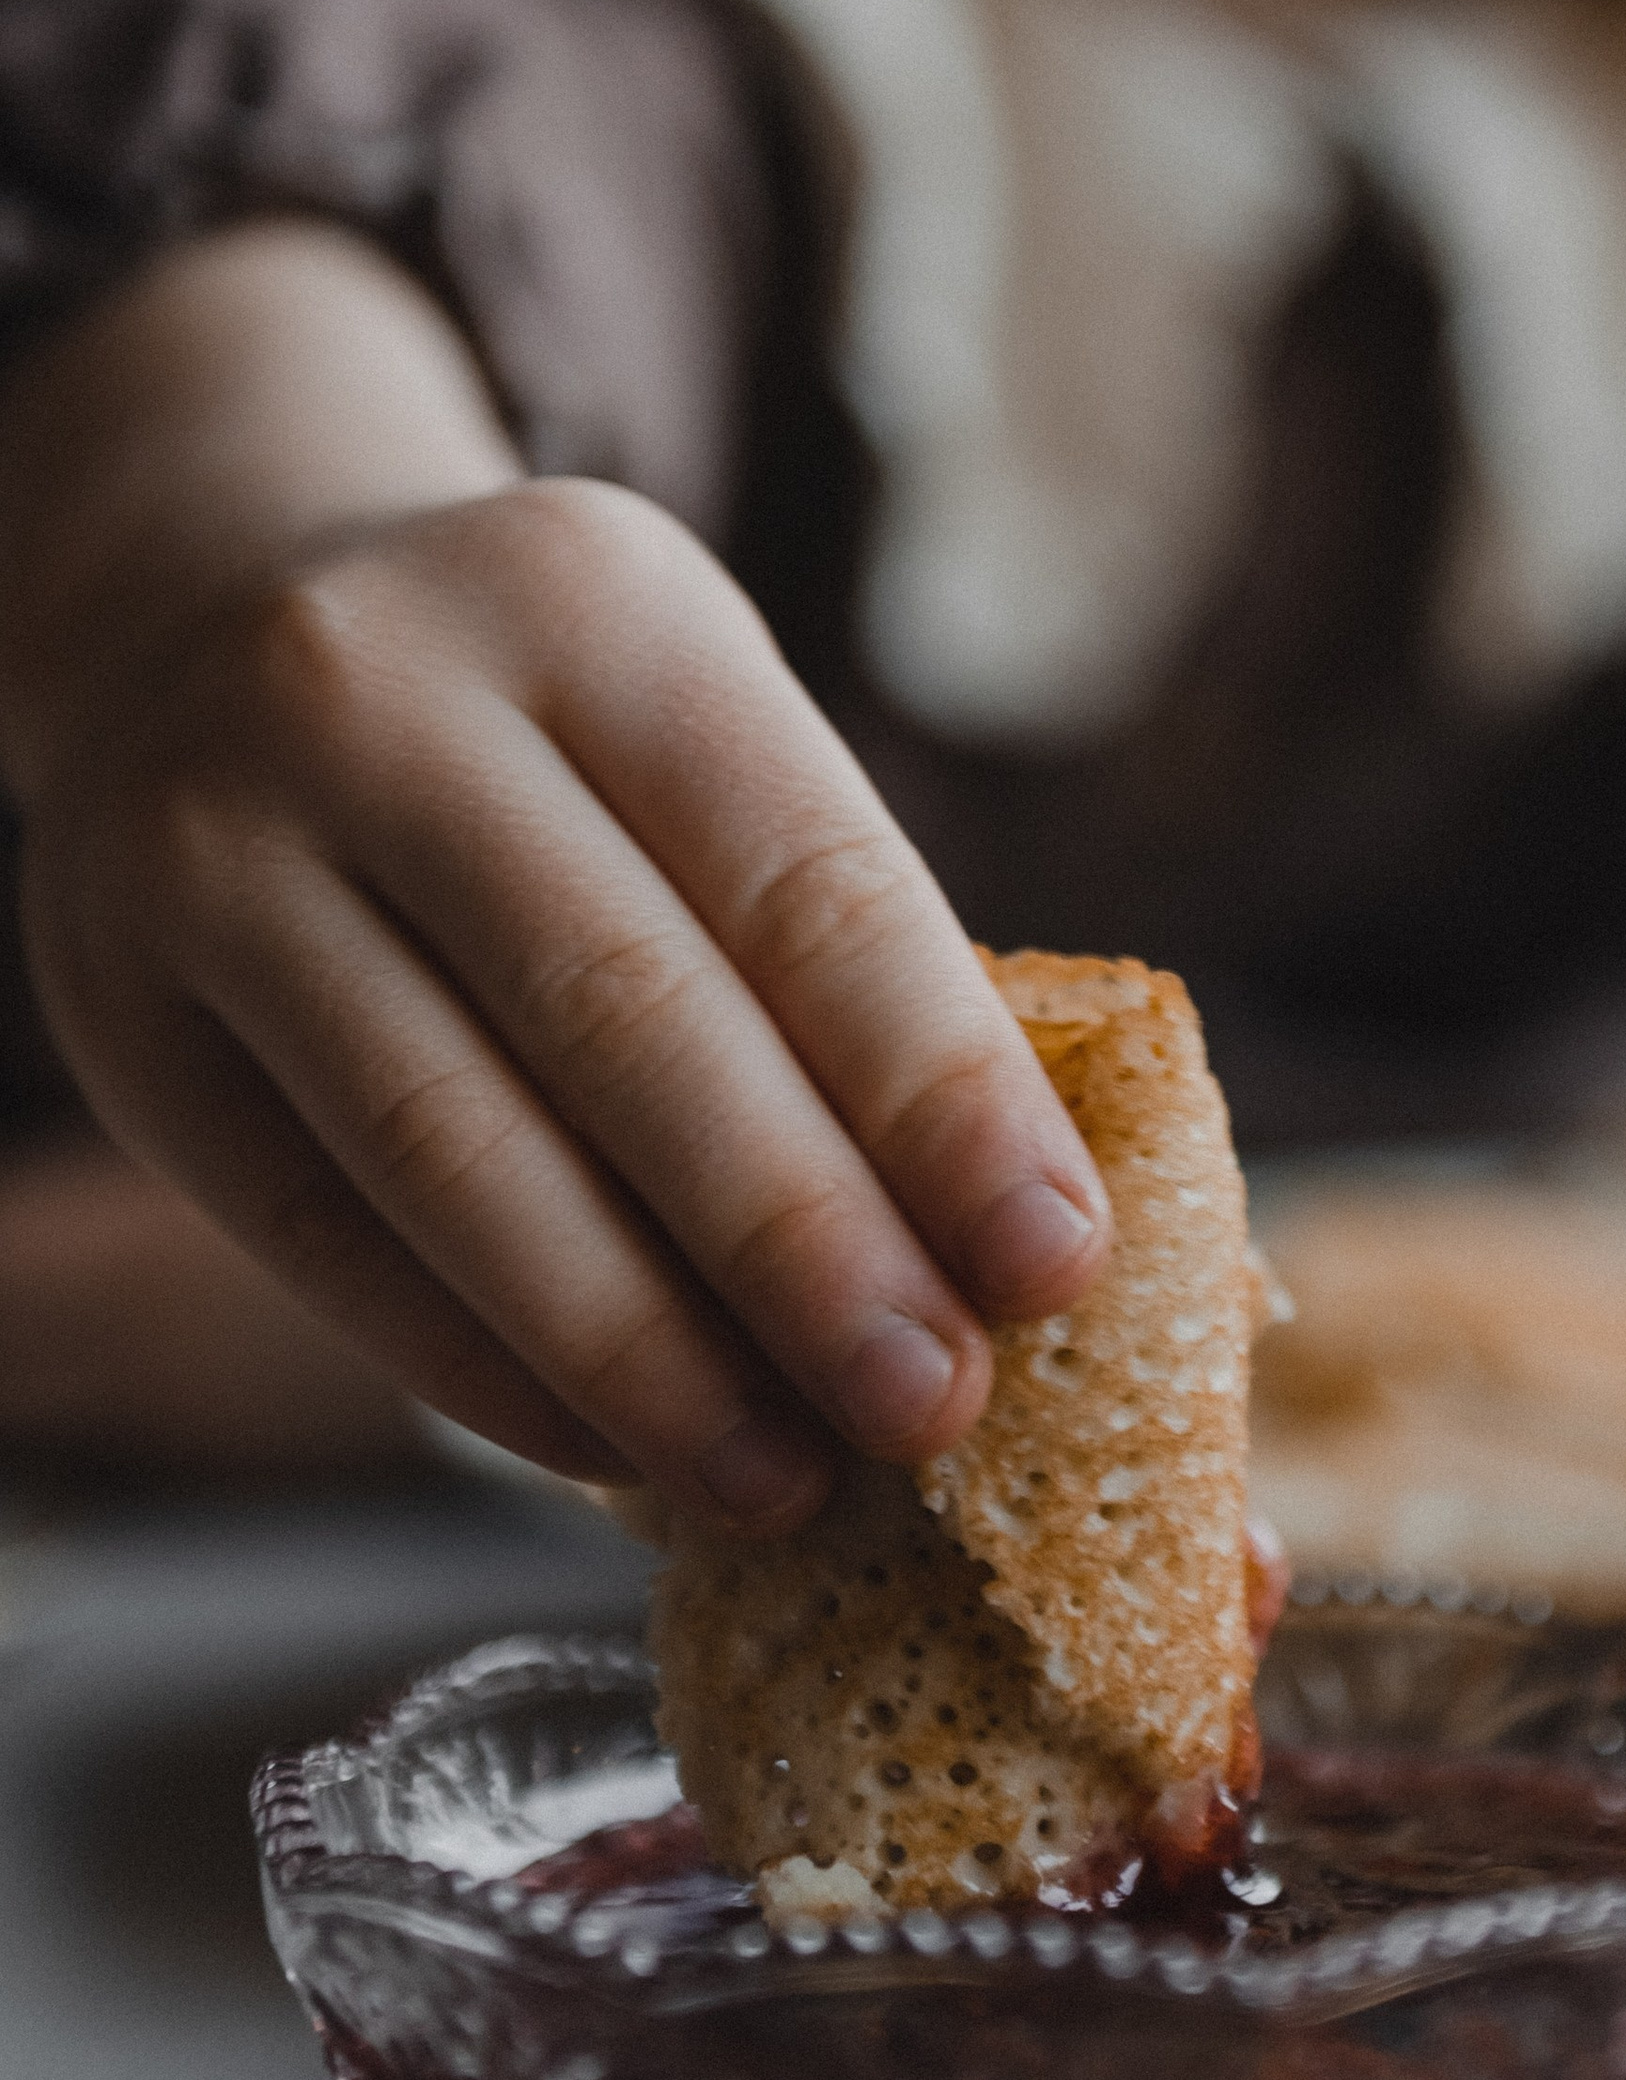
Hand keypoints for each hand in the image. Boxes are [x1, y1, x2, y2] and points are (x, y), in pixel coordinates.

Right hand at [0, 241, 1109, 1529]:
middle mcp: (381, 699)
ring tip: (784, 1476)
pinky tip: (609, 1448)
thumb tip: (996, 1237)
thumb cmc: (544, 723)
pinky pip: (322, 1231)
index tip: (1051, 1265)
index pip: (803, 880)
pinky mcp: (121, 1010)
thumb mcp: (687, 718)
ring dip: (645, 1351)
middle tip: (932, 1405)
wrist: (209, 619)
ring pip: (456, 1148)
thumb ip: (824, 929)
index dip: (941, 1093)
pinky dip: (482, 1365)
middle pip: (630, 1022)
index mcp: (596, 603)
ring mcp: (218, 850)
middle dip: (805, 1246)